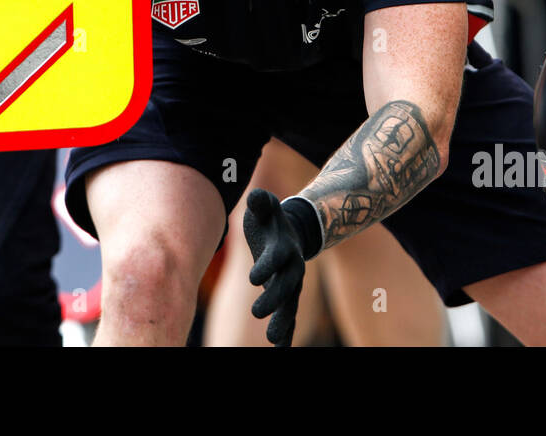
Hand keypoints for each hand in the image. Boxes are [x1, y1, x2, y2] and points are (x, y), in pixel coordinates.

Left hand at [243, 189, 312, 346]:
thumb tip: (256, 197)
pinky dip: (287, 333)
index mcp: (284, 247)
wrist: (289, 232)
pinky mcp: (287, 296)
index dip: (267, 266)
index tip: (254, 278)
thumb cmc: (269, 220)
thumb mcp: (264, 206)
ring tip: (274, 341)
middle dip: (273, 300)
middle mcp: (291, 268)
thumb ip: (261, 201)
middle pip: (285, 286)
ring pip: (289, 306)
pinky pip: (289, 317)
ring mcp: (291, 284)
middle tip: (256, 313)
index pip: (277, 257)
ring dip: (283, 323)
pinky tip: (280, 348)